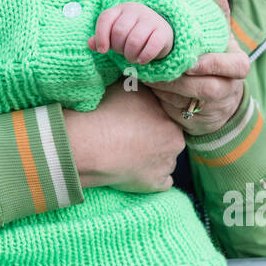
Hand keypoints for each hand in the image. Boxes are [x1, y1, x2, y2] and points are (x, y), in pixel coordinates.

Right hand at [63, 82, 184, 191]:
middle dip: (155, 137)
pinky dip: (150, 177)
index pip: (166, 116)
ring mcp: (167, 165)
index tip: (135, 118)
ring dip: (152, 157)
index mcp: (170, 116)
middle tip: (131, 135)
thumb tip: (145, 80)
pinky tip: (134, 169)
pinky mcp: (157, 184)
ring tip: (127, 152)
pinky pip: (161, 181)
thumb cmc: (106, 112)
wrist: (90, 144)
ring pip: (165, 159)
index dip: (150, 116)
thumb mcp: (127, 87)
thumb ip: (143, 86)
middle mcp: (175, 140)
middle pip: (169, 138)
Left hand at [88, 2, 173, 63]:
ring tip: (131, 58)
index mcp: (120, 9)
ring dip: (130, 55)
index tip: (102, 50)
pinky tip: (141, 60)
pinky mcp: (163, 31)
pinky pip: (152, 46)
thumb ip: (101, 38)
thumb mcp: (115, 33)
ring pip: (134, 40)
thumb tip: (90, 44)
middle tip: (122, 53)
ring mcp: (150, 20)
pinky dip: (144, 56)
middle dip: (118, 48)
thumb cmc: (132, 33)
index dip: (100, 36)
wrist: (160, 29)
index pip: (105, 18)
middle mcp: (135, 11)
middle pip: (119, 32)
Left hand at [149, 0, 250, 134]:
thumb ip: (218, 14)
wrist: (217, 97)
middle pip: (209, 87)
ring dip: (167, 88)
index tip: (190, 62)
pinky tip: (148, 84)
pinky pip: (177, 109)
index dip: (213, 64)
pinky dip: (161, 97)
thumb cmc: (215, 57)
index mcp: (237, 65)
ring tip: (147, 74)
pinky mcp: (196, 118)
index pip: (235, 66)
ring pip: (190, 100)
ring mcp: (213, 106)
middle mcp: (229, 87)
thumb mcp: (220, 36)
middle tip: (160, 68)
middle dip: (182, 80)